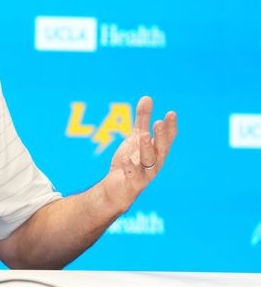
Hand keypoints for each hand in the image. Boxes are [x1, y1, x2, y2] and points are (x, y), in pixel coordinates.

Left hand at [103, 96, 177, 211]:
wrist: (116, 188)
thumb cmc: (130, 162)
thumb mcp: (135, 138)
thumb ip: (142, 120)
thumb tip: (147, 97)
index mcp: (156, 151)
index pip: (167, 139)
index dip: (170, 127)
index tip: (171, 113)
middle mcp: (154, 162)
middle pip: (161, 149)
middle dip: (161, 136)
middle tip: (159, 122)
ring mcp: (144, 174)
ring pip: (148, 161)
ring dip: (146, 148)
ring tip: (142, 135)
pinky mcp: (132, 182)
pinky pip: (132, 175)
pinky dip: (130, 167)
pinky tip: (125, 158)